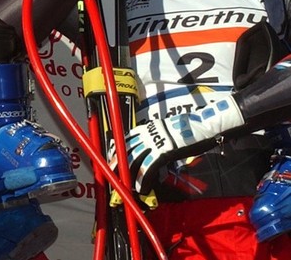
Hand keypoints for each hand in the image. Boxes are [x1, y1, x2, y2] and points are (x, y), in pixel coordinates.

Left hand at [111, 97, 244, 193]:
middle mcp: (146, 135)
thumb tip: (149, 153)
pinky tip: (142, 189)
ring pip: (133, 161)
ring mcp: (153, 143)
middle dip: (116, 166)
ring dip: (128, 176)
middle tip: (112, 177)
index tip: (112, 161)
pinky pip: (148, 168)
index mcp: (145, 129)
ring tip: (126, 187)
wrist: (201, 125)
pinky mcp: (163, 152)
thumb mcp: (164, 132)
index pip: (124, 141)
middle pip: (124, 151)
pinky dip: (143, 180)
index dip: (116, 152)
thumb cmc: (186, 130)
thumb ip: (154, 140)